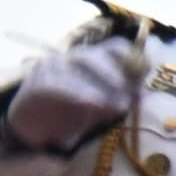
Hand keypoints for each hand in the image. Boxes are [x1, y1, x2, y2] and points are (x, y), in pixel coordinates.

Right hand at [2, 33, 150, 149]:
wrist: (30, 128)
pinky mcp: (37, 83)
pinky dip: (77, 92)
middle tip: (134, 96)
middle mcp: (71, 58)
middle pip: (97, 56)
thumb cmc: (69, 114)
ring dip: (102, 86)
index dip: (133, 60)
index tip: (145, 79)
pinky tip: (93, 103)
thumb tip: (140, 94)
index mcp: (90, 60)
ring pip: (79, 68)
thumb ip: (117, 99)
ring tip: (119, 105)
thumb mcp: (99, 107)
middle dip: (118, 75)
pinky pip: (58, 84)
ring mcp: (52, 68)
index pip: (115, 47)